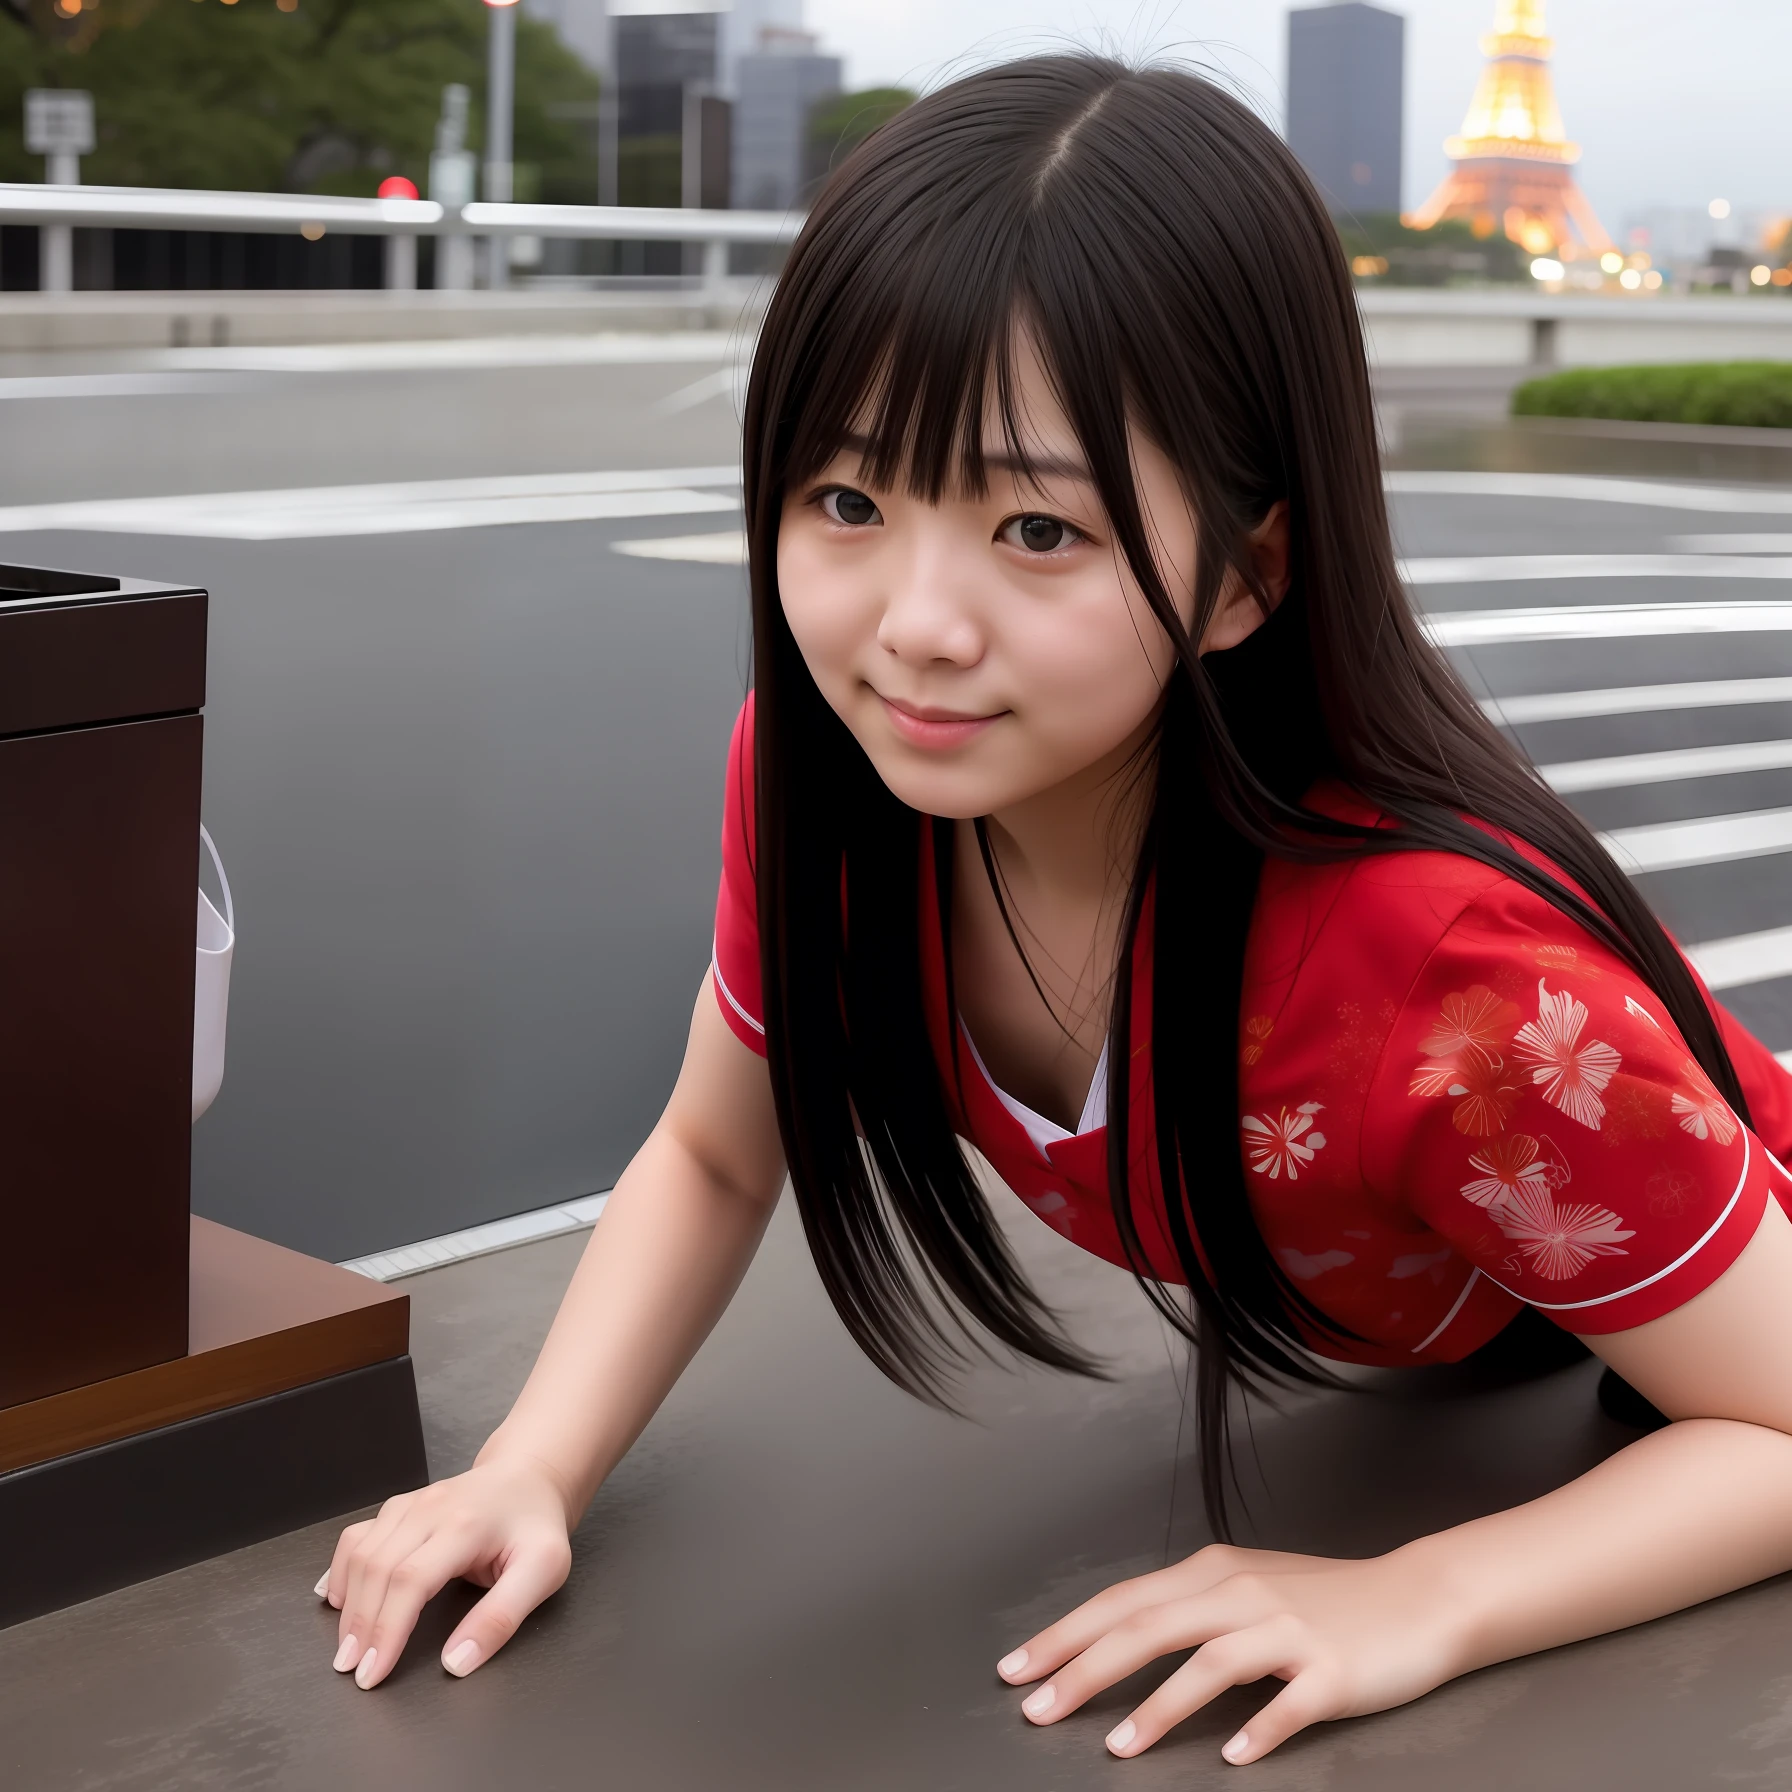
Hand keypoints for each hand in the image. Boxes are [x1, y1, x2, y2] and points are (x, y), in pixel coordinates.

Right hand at [315, 1452, 575, 1689]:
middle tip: (352, 1672)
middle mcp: (431, 1509)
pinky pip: (356, 1538)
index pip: (411, 1580)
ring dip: (347, 1605)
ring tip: (346, 1648)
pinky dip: (340, 1570)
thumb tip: (456, 1663)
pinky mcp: (399, 1508)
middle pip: (377, 1569)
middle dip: (360, 1627)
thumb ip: (502, 1618)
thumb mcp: (543, 1571)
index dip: (387, 1631)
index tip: (372, 1674)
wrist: (530, 1477)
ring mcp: (411, 1505)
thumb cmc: (536, 1526)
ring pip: (360, 1554)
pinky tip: (334, 1600)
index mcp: (466, 1524)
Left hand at [996, 1542, 1466, 1763]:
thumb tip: (1116, 1638)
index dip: (1065, 1636)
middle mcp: (1240, 1594)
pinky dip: (1257, 1728)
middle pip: (1146, 1627)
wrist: (1418, 1598)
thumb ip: (1186, 1609)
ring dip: (1158, 1707)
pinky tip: (1233, 1757)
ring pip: (1208, 1664)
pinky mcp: (1330, 1670)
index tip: (1016, 1670)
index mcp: (1211, 1574)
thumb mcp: (1244, 1587)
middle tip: (1036, 1710)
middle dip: (1084, 1670)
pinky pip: (1288, 1704)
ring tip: (1118, 1747)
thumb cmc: (1325, 1600)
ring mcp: (1287, 1630)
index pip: (1120, 1603)